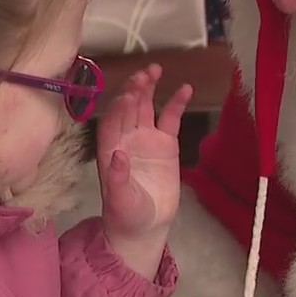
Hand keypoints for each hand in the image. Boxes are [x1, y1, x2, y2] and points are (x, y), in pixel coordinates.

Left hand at [96, 64, 191, 278]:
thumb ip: (118, 179)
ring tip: (155, 70)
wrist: (146, 226)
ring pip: (146, 106)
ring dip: (148, 88)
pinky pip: (171, 118)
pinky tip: (185, 89)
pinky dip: (176, 103)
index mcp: (110, 149)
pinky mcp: (166, 143)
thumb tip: (117, 155)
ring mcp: (146, 138)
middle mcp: (126, 138)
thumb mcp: (120, 201)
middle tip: (144, 74)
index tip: (128, 96)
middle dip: (133, 90)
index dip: (119, 108)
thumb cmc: (126, 215)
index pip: (112, 122)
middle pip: (127, 108)